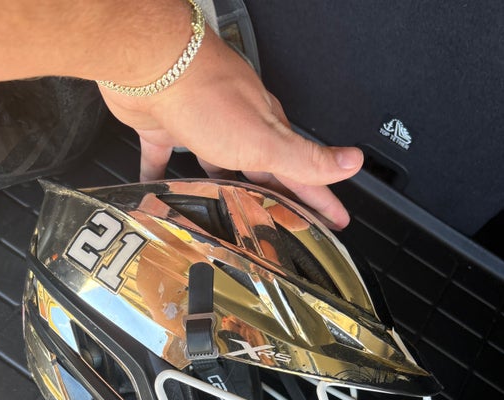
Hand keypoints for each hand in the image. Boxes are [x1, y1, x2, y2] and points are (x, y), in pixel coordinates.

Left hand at [99, 27, 362, 228]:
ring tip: (228, 222)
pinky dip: (163, 180)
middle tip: (286, 229)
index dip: (320, 198)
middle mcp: (237, 129)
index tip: (335, 220)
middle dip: (276, 201)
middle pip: (262, 174)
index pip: (302, 172)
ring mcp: (201, 128)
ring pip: (217, 168)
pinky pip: (165, 160)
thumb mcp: (265, 139)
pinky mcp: (166, 129)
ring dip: (224, 193)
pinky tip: (161, 196)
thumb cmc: (207, 95)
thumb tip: (352, 162)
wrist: (151, 65)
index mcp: (266, 132)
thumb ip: (305, 158)